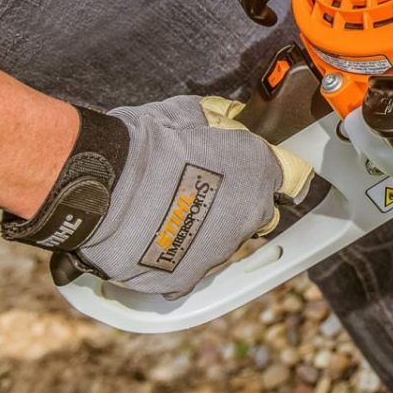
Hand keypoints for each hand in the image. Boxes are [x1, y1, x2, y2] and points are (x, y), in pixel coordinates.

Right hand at [2, 96, 312, 295]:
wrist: (103, 186)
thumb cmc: (145, 144)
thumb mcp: (188, 113)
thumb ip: (216, 120)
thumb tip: (220, 118)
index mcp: (259, 170)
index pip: (289, 177)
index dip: (265, 171)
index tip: (250, 171)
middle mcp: (250, 214)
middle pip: (257, 213)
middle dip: (237, 202)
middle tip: (200, 189)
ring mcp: (221, 251)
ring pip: (223, 243)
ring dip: (204, 231)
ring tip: (166, 213)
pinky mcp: (187, 279)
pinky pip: (188, 270)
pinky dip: (174, 258)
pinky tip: (151, 240)